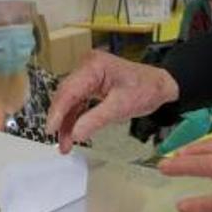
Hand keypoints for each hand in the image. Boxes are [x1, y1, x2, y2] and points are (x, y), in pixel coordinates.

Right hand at [45, 51, 179, 152]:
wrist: (161, 85)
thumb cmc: (146, 90)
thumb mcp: (121, 107)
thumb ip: (95, 119)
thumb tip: (74, 134)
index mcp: (94, 66)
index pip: (69, 90)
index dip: (58, 111)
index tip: (50, 130)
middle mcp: (87, 67)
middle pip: (66, 96)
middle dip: (61, 121)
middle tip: (59, 143)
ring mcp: (88, 75)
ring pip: (70, 101)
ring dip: (67, 123)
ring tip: (65, 146)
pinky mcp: (91, 84)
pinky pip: (78, 102)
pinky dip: (75, 118)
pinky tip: (71, 135)